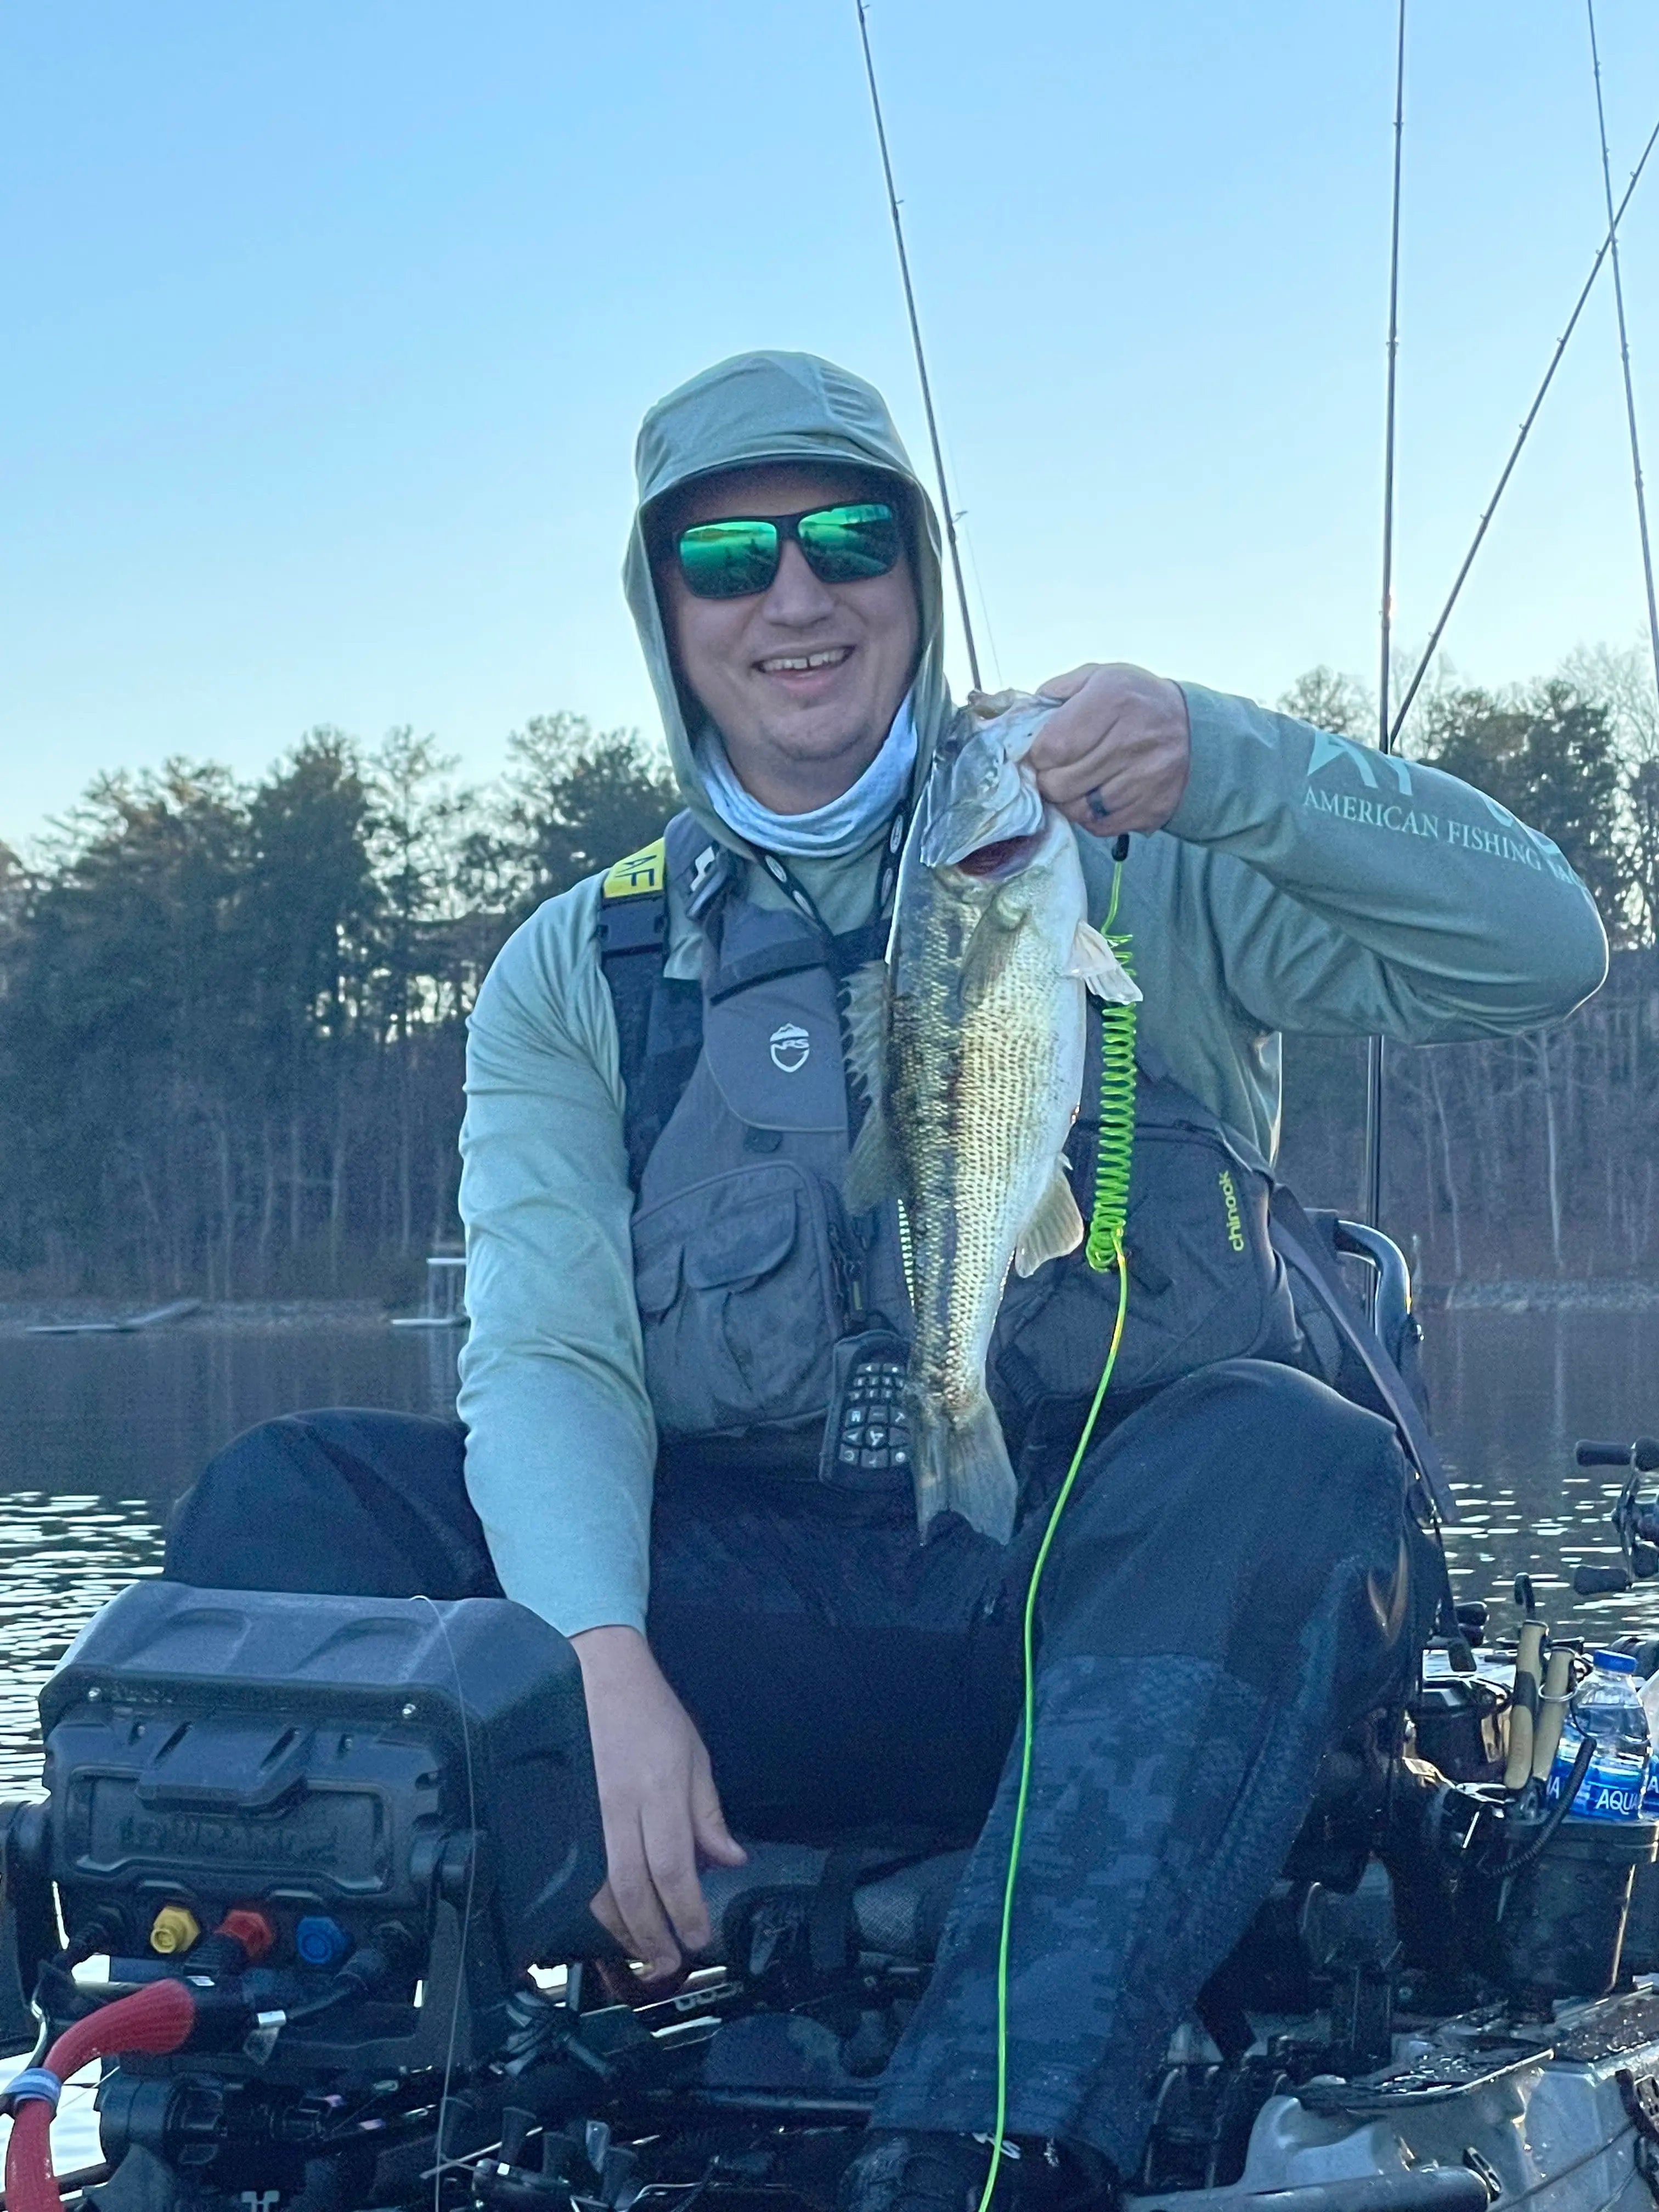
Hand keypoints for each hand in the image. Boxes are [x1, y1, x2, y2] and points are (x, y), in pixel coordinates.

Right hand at [572, 1624, 745, 1982]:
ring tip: (643, 1956)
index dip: (685, 1911)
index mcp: (659, 1789)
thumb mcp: (694, 1755)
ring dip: (622, 1930)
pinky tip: (611, 1923)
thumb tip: (730, 1861)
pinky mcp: (564, 1814)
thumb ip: (708, 1813)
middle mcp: (620, 1806)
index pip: (673, 1867)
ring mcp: (586, 1812)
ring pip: (600, 1888)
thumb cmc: (650, 1713)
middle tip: (669, 1966)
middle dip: (653, 1935)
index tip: (698, 1938)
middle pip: (634, 1888)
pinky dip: (595, 1906)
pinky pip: (577, 1872)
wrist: (595, 1674)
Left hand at [1026, 662, 1190, 835]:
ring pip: (1077, 810)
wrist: (1194, 732)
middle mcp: (1131, 740)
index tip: (1042, 753)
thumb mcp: (1101, 677)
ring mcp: (1144, 778)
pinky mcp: (1151, 808)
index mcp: (1113, 700)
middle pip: (1060, 783)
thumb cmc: (1136, 702)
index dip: (1038, 756)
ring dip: (1067, 801)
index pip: (1053, 746)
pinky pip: (1099, 826)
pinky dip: (1090, 816)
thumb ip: (1059, 690)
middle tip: (1055, 772)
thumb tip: (1024, 714)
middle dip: (1048, 780)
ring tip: (1074, 784)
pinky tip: (1096, 797)